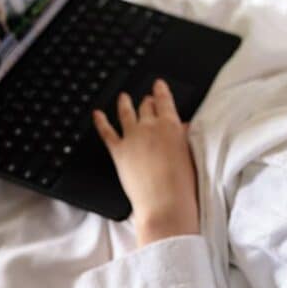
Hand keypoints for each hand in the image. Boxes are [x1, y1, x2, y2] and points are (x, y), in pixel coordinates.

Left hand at [93, 79, 199, 246]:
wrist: (165, 203)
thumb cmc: (183, 183)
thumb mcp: (190, 153)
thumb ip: (183, 137)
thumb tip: (181, 128)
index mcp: (171, 125)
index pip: (164, 100)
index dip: (160, 90)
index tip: (158, 84)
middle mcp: (150, 126)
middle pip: (146, 106)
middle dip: (146, 101)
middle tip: (146, 99)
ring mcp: (132, 137)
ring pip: (126, 113)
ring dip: (124, 103)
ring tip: (123, 97)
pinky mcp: (119, 151)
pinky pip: (107, 132)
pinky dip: (100, 121)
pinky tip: (97, 114)